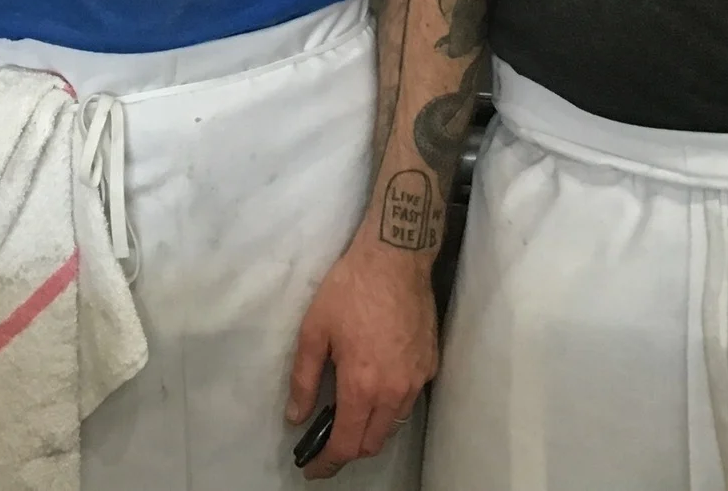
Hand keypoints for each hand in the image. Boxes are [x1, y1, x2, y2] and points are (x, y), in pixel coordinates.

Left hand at [284, 241, 436, 479]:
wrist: (395, 257)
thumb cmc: (349, 289)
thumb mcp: (314, 331)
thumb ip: (304, 380)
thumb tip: (297, 416)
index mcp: (362, 386)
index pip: (346, 444)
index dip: (327, 463)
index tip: (312, 470)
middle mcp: (394, 391)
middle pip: (372, 443)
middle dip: (349, 450)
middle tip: (327, 441)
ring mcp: (416, 379)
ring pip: (393, 424)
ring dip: (371, 430)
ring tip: (350, 415)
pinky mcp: (430, 365)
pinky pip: (409, 399)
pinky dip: (390, 406)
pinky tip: (376, 388)